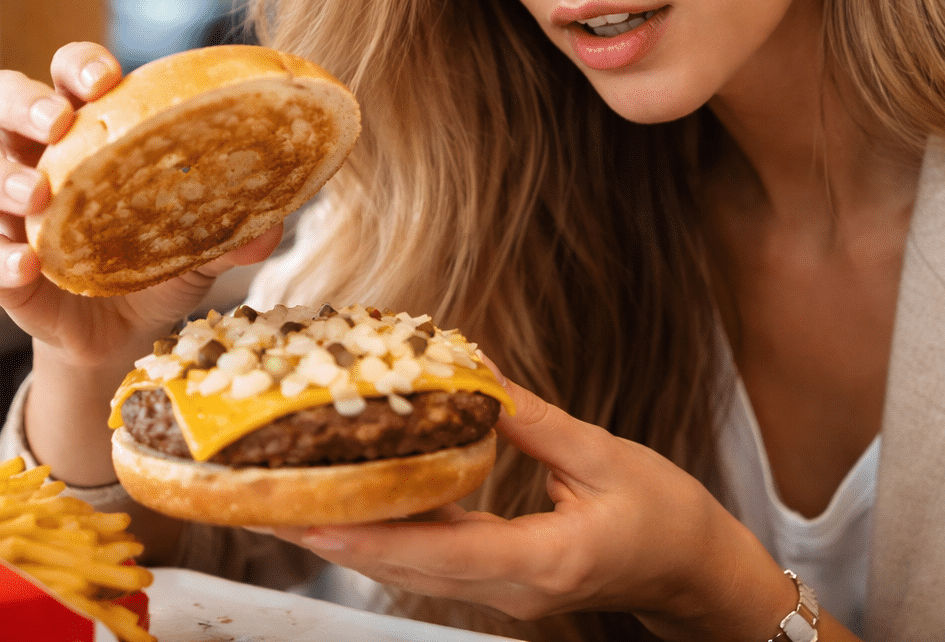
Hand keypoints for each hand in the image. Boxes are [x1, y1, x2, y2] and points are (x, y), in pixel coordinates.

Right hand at [0, 41, 283, 369]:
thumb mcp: (202, 241)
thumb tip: (273, 224)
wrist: (129, 332)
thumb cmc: (160, 258)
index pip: (70, 75)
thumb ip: (233, 229)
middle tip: (58, 122)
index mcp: (91, 130)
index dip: (79, 65)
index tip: (106, 78)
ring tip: (35, 195)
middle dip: (22, 101)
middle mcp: (40, 156)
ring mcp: (10, 210)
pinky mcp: (2, 266)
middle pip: (0, 100)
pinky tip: (27, 264)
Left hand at [271, 374, 798, 640]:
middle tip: (273, 506)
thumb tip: (476, 378)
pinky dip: (394, 539)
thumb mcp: (604, 455)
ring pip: (417, 573)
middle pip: (412, 570)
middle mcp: (516, 587)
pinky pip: (438, 563)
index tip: (313, 519)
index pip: (445, 553)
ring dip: (356, 541)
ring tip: (299, 506)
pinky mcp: (506, 579)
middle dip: (340, 540)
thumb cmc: (665, 513)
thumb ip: (534, 421)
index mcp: (545, 559)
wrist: (696, 569)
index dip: (374, 538)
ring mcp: (509, 591)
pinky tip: (365, 509)